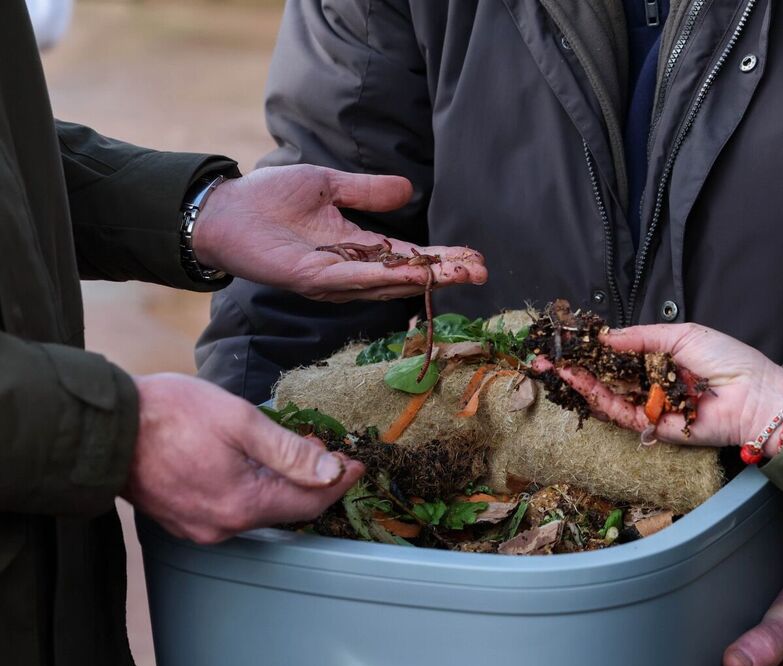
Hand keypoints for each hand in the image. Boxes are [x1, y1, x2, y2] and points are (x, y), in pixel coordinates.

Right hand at [123, 373, 363, 543]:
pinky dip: (255, 490)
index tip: (358, 463)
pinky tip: (259, 467)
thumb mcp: (240, 421)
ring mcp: (199, 527)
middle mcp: (222, 527)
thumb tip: (330, 471)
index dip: (338, 483)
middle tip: (333, 455)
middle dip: (314, 483)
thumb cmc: (171, 415)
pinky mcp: (182, 519)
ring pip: (259, 510)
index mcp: (241, 505)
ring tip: (302, 457)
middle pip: (286, 510)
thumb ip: (289, 450)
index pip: (308, 503)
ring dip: (284, 486)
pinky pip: (232, 509)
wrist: (106, 426)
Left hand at [191, 165, 486, 300]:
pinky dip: (384, 278)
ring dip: (425, 279)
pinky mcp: (309, 279)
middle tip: (481, 271)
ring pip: (386, 283)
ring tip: (460, 273)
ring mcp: (331, 278)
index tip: (474, 257)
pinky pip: (353, 280)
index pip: (408, 257)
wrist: (223, 209)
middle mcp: (349, 270)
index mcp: (357, 247)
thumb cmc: (270, 198)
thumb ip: (367, 192)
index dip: (441, 258)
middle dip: (444, 274)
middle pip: (406, 276)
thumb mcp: (328, 187)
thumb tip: (409, 190)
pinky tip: (413, 275)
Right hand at [538, 323, 782, 456]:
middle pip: (606, 377)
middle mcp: (652, 383)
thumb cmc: (728, 360)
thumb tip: (605, 337)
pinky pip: (622, 414)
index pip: (618, 355)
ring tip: (557, 368)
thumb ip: (641, 338)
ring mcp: (651, 406)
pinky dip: (601, 400)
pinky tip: (582, 384)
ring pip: (608, 396)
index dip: (591, 349)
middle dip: (576, 368)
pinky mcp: (653, 427)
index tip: (567, 341)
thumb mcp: (682, 335)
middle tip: (546, 358)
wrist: (755, 396)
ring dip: (581, 383)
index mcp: (661, 359)